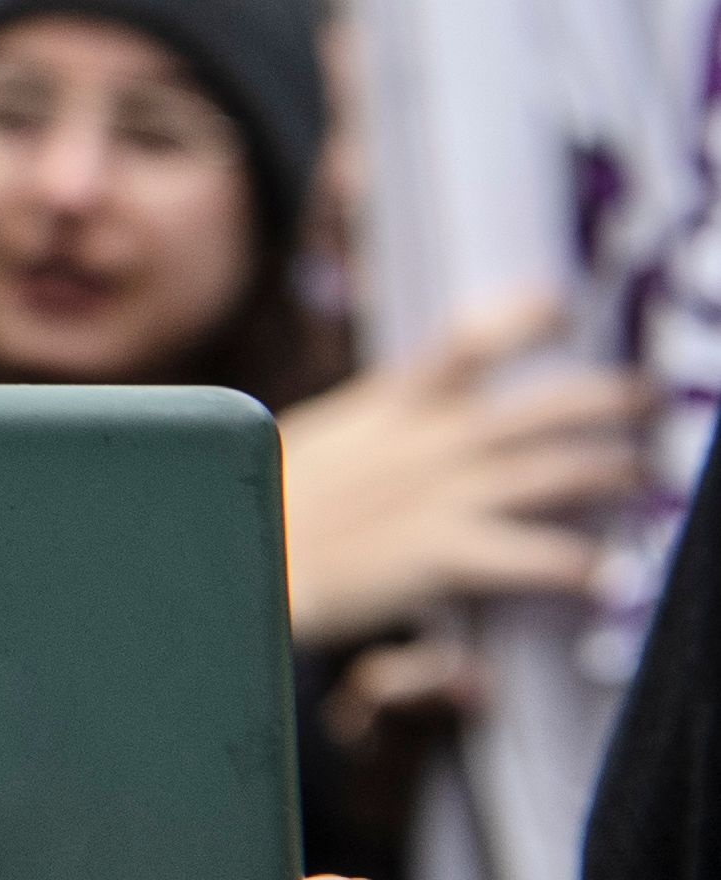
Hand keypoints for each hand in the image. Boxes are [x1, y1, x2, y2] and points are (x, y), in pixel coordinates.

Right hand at [282, 291, 647, 649]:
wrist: (232, 563)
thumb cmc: (257, 511)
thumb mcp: (305, 448)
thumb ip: (362, 435)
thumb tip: (383, 434)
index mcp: (389, 408)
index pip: (466, 341)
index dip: (521, 317)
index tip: (561, 303)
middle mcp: (429, 443)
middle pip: (543, 407)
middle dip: (607, 398)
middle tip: (648, 396)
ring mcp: (442, 496)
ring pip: (560, 472)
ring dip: (612, 472)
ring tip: (639, 477)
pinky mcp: (444, 554)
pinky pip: (539, 556)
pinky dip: (584, 567)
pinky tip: (608, 576)